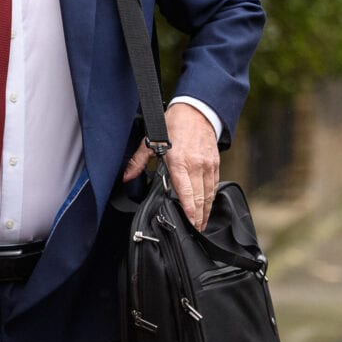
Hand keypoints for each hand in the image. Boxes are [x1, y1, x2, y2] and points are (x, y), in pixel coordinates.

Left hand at [123, 102, 219, 229]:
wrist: (196, 110)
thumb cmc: (173, 124)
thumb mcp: (151, 141)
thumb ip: (138, 161)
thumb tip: (126, 176)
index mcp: (179, 162)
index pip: (186, 192)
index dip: (189, 211)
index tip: (189, 224)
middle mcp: (196, 166)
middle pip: (199, 198)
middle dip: (198, 217)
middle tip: (195, 231)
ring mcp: (208, 165)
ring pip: (209, 194)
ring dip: (205, 211)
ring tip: (201, 224)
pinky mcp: (215, 163)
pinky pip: (214, 185)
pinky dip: (211, 198)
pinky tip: (207, 207)